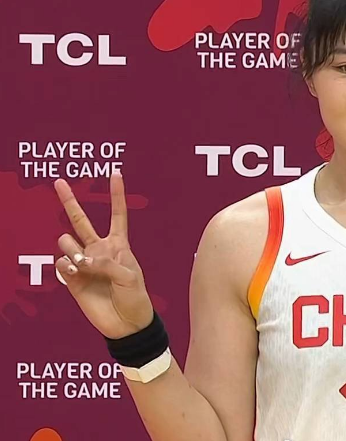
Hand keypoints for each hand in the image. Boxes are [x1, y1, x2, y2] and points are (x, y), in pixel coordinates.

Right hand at [54, 170, 153, 339]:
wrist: (126, 324)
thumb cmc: (135, 298)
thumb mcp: (129, 277)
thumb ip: (106, 264)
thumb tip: (79, 261)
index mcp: (119, 245)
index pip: (118, 214)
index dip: (116, 194)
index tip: (115, 172)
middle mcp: (99, 250)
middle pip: (82, 220)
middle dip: (70, 201)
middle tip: (58, 182)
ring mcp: (83, 263)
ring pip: (66, 242)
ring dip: (71, 248)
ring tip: (83, 263)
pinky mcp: (72, 279)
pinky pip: (61, 263)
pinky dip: (67, 266)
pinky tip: (76, 274)